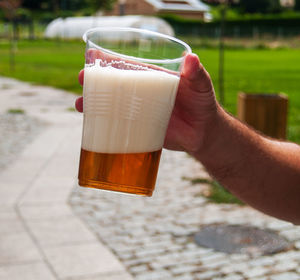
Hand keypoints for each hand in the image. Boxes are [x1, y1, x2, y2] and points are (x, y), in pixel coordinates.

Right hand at [75, 53, 217, 153]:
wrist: (204, 134)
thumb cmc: (203, 105)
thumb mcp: (201, 86)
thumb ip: (196, 74)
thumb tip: (191, 58)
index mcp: (153, 80)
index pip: (128, 67)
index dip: (109, 62)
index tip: (91, 58)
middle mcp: (143, 94)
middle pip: (114, 86)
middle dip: (95, 82)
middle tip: (81, 80)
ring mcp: (140, 113)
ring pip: (112, 106)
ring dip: (94, 105)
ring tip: (80, 105)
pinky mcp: (140, 130)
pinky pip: (119, 127)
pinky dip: (105, 127)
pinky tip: (93, 129)